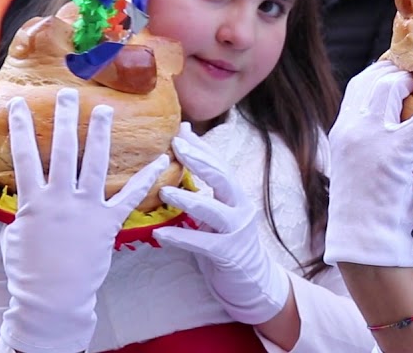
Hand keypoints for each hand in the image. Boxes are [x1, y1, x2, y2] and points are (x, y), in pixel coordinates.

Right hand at [0, 89, 169, 352]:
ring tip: (104, 109)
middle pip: (62, 151)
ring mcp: (86, 209)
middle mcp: (61, 200)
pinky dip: (147, 177)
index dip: (20, 130)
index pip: (24, 158)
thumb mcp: (15, 236)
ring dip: (99, 134)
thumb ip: (22, 210)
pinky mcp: (108, 222)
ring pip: (95, 163)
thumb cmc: (29, 270)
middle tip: (68, 93)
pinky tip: (160, 159)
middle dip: (64, 120)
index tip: (17, 104)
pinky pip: (131, 196)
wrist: (53, 297)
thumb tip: (19, 194)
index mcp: (34, 202)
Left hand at [153, 125, 290, 324]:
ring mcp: (236, 230)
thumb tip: (186, 152)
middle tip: (175, 146)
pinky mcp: (228, 253)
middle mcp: (241, 208)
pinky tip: (161, 234)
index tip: (180, 131)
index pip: (219, 164)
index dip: (201, 147)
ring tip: (164, 192)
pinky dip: (181, 238)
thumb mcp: (217, 209)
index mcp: (236, 194)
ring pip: (212, 210)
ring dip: (187, 200)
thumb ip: (204, 186)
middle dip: (198, 161)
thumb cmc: (226, 240)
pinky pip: (202, 243)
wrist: (251, 280)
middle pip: (222, 178)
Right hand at [324, 61, 412, 267]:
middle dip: (401, 68)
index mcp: (341, 132)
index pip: (358, 85)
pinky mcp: (392, 154)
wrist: (361, 246)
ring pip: (393, 89)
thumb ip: (371, 144)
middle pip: (376, 80)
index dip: (382, 70)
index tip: (402, 64)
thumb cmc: (367, 212)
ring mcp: (368, 140)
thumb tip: (396, 130)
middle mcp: (350, 129)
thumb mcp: (360, 168)